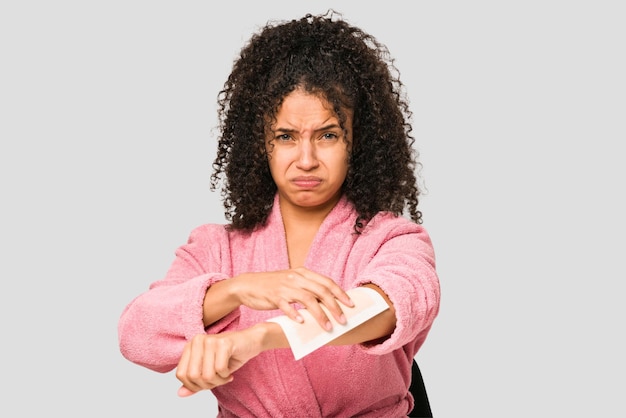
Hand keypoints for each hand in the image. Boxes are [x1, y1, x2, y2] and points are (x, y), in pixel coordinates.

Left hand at [176, 328, 262, 395]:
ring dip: (218, 381)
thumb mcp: (209, 371)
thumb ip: (195, 382)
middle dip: (207, 384)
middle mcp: (197, 341)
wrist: (251, 341)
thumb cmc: (230, 355)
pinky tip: (230, 371)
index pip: (181, 374)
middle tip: (218, 381)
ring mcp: (210, 340)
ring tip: (225, 376)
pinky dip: (226, 375)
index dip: (193, 385)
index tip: (206, 384)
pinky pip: (220, 369)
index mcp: (190, 346)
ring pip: (207, 375)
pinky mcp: (223, 343)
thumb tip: (180, 393)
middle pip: (193, 376)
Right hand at [231, 267, 353, 330]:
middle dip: (334, 306)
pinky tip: (301, 323)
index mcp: (303, 273)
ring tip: (327, 327)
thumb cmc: (273, 286)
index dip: (340, 293)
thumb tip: (328, 301)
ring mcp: (285, 286)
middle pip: (321, 291)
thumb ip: (308, 288)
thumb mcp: (292, 282)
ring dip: (320, 314)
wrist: (248, 285)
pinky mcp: (273, 296)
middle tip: (343, 320)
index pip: (327, 282)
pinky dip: (295, 314)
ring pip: (307, 299)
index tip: (352, 305)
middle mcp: (296, 278)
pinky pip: (287, 305)